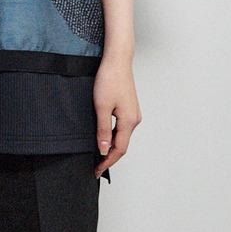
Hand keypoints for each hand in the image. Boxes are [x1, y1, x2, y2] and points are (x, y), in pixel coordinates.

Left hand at [92, 56, 140, 177]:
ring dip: (111, 147)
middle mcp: (134, 120)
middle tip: (95, 166)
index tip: (97, 170)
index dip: (107, 162)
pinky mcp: (129, 108)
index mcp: (129, 122)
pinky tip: (104, 138)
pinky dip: (113, 137)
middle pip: (122, 145)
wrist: (117, 61)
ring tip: (98, 155)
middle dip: (109, 157)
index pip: (119, 150)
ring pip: (122, 137)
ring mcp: (133, 114)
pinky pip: (122, 128)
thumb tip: (103, 149)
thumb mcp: (101, 107)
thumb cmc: (109, 79)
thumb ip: (102, 130)